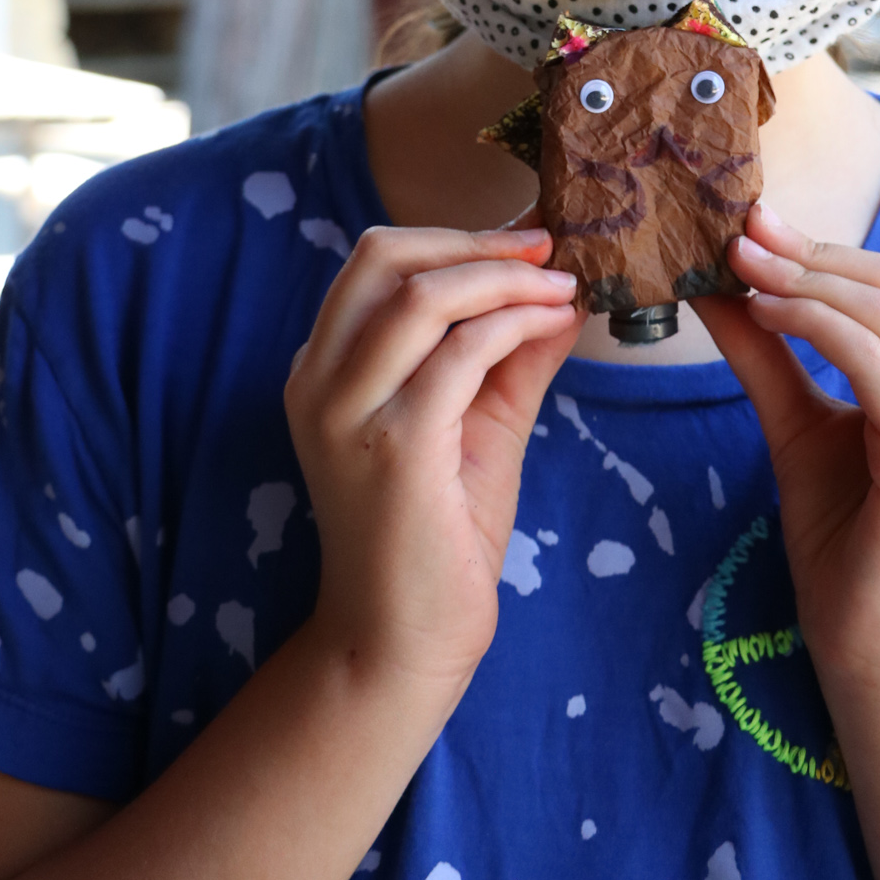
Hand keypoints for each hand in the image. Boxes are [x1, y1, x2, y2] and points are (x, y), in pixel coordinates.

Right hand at [284, 216, 581, 696]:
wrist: (402, 642)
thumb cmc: (436, 536)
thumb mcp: (478, 424)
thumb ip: (510, 357)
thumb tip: (561, 291)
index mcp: (324, 368)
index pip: (378, 261)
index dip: (457, 237)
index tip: (528, 240)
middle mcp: (318, 381)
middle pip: (385, 256)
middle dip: (476, 242)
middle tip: (546, 247)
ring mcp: (348, 413)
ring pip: (424, 295)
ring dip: (505, 278)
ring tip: (561, 286)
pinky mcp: (394, 447)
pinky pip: (460, 354)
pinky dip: (513, 323)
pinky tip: (552, 324)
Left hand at [693, 203, 879, 721]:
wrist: (879, 661)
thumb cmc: (847, 552)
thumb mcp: (799, 428)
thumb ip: (770, 355)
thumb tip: (717, 282)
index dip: (822, 249)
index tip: (750, 225)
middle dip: (809, 253)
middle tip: (736, 233)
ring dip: (803, 280)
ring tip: (738, 268)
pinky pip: (874, 361)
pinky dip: (814, 323)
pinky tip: (764, 314)